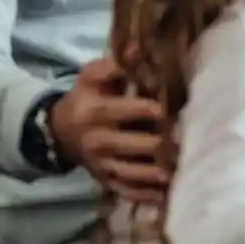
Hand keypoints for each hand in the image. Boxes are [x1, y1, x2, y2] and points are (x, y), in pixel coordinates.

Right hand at [51, 56, 170, 202]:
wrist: (60, 131)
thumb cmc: (86, 96)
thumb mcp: (93, 76)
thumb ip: (116, 64)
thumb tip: (139, 47)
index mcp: (94, 111)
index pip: (122, 111)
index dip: (145, 110)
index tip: (167, 109)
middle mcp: (97, 141)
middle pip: (130, 145)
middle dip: (157, 145)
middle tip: (184, 143)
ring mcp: (101, 164)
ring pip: (129, 172)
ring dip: (153, 174)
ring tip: (177, 172)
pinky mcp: (105, 180)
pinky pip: (126, 191)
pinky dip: (145, 196)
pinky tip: (166, 196)